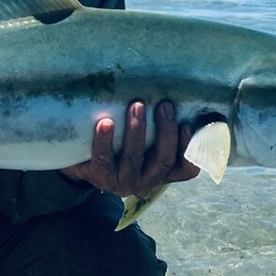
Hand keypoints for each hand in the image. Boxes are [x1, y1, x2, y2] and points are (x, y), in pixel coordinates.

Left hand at [61, 101, 199, 197]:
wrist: (85, 162)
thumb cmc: (123, 144)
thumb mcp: (146, 141)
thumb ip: (159, 128)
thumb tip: (174, 93)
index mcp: (163, 172)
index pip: (186, 169)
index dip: (189, 149)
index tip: (187, 124)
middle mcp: (148, 180)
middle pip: (163, 160)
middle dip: (166, 132)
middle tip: (164, 106)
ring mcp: (124, 181)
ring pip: (134, 159)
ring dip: (137, 131)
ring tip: (136, 106)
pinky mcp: (101, 177)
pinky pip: (104, 159)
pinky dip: (105, 141)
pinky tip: (106, 122)